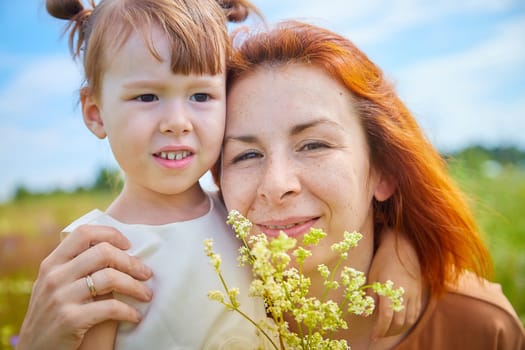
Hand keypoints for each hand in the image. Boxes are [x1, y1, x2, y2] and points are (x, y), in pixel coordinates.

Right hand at [16, 224, 152, 349]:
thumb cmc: (54, 315)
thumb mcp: (54, 285)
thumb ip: (74, 266)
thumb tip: (114, 248)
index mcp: (51, 263)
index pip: (84, 233)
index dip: (111, 234)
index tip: (129, 245)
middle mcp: (54, 276)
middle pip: (103, 252)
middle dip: (131, 262)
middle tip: (147, 273)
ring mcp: (60, 297)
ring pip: (110, 278)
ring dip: (135, 286)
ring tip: (146, 295)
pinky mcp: (70, 319)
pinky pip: (110, 307)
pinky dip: (129, 311)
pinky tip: (136, 316)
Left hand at [369, 228, 422, 338]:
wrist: (402, 249)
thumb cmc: (382, 262)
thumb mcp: (372, 277)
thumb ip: (370, 297)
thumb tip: (365, 315)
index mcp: (389, 289)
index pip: (386, 316)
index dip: (380, 329)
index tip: (374, 336)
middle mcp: (403, 294)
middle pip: (398, 322)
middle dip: (388, 332)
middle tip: (379, 336)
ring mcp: (413, 294)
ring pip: (409, 319)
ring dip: (398, 329)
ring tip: (388, 332)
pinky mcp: (418, 293)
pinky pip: (415, 313)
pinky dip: (408, 322)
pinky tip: (399, 323)